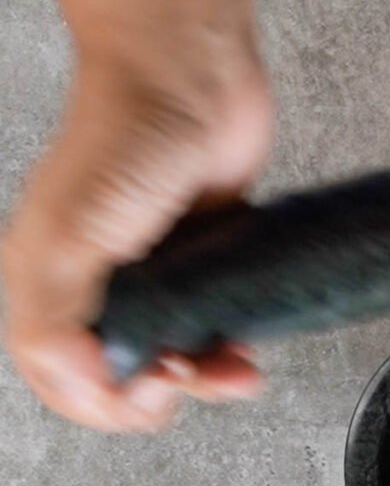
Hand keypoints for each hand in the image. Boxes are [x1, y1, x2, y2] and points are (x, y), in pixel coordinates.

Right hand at [3, 0, 271, 430]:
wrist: (195, 81)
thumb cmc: (128, 137)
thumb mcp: (71, 234)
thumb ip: (59, 317)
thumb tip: (84, 386)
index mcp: (49, 289)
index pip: (67, 383)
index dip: (111, 403)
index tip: (156, 385)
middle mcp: (98, 290)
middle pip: (125, 379)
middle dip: (165, 394)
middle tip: (192, 373)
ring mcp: (152, 281)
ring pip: (173, 359)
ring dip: (205, 380)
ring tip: (234, 371)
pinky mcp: (200, 268)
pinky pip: (210, 328)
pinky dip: (227, 348)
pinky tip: (243, 348)